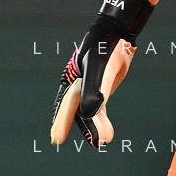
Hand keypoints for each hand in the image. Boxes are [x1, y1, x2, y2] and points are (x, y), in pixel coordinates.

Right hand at [51, 21, 134, 147]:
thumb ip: (94, 90)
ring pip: (89, 111)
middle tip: (81, 144)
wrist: (118, 32)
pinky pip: (99, 107)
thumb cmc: (106, 47)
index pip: (66, 106)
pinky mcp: (102, 87)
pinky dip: (101, 119)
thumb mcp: (99, 68)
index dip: (61, 123)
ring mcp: (90, 87)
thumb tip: (90, 114)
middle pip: (76, 111)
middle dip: (81, 128)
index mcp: (71, 80)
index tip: (57, 140)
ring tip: (101, 142)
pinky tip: (106, 132)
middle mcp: (78, 85)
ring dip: (94, 127)